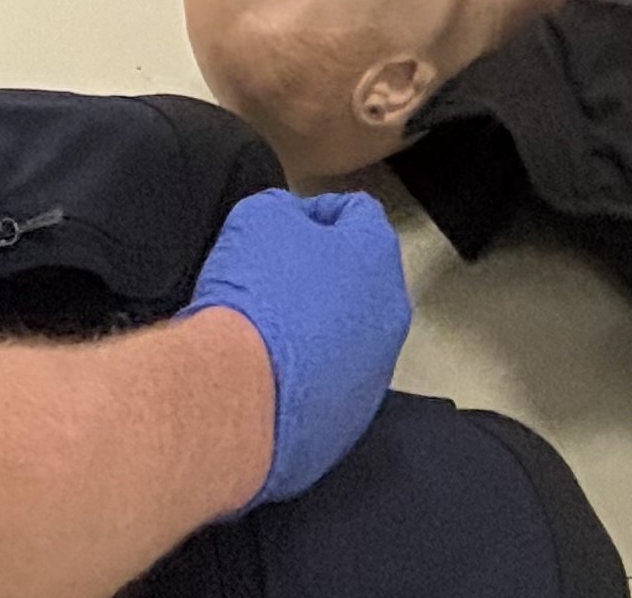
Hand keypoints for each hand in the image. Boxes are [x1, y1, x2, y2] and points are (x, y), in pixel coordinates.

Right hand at [182, 189, 410, 506]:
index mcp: (377, 255)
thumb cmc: (256, 295)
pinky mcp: (351, 422)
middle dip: (322, 273)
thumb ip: (285, 209)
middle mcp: (390, 314)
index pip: (359, 213)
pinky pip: (332, 386)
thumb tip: (289, 223)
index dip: (317, 211)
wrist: (241, 394)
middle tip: (274, 277)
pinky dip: (308, 377)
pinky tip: (270, 374)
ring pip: (349, 337)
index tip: (284, 223)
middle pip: (359, 279)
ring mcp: (375, 374)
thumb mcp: (258, 217)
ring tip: (269, 330)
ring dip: (317, 329)